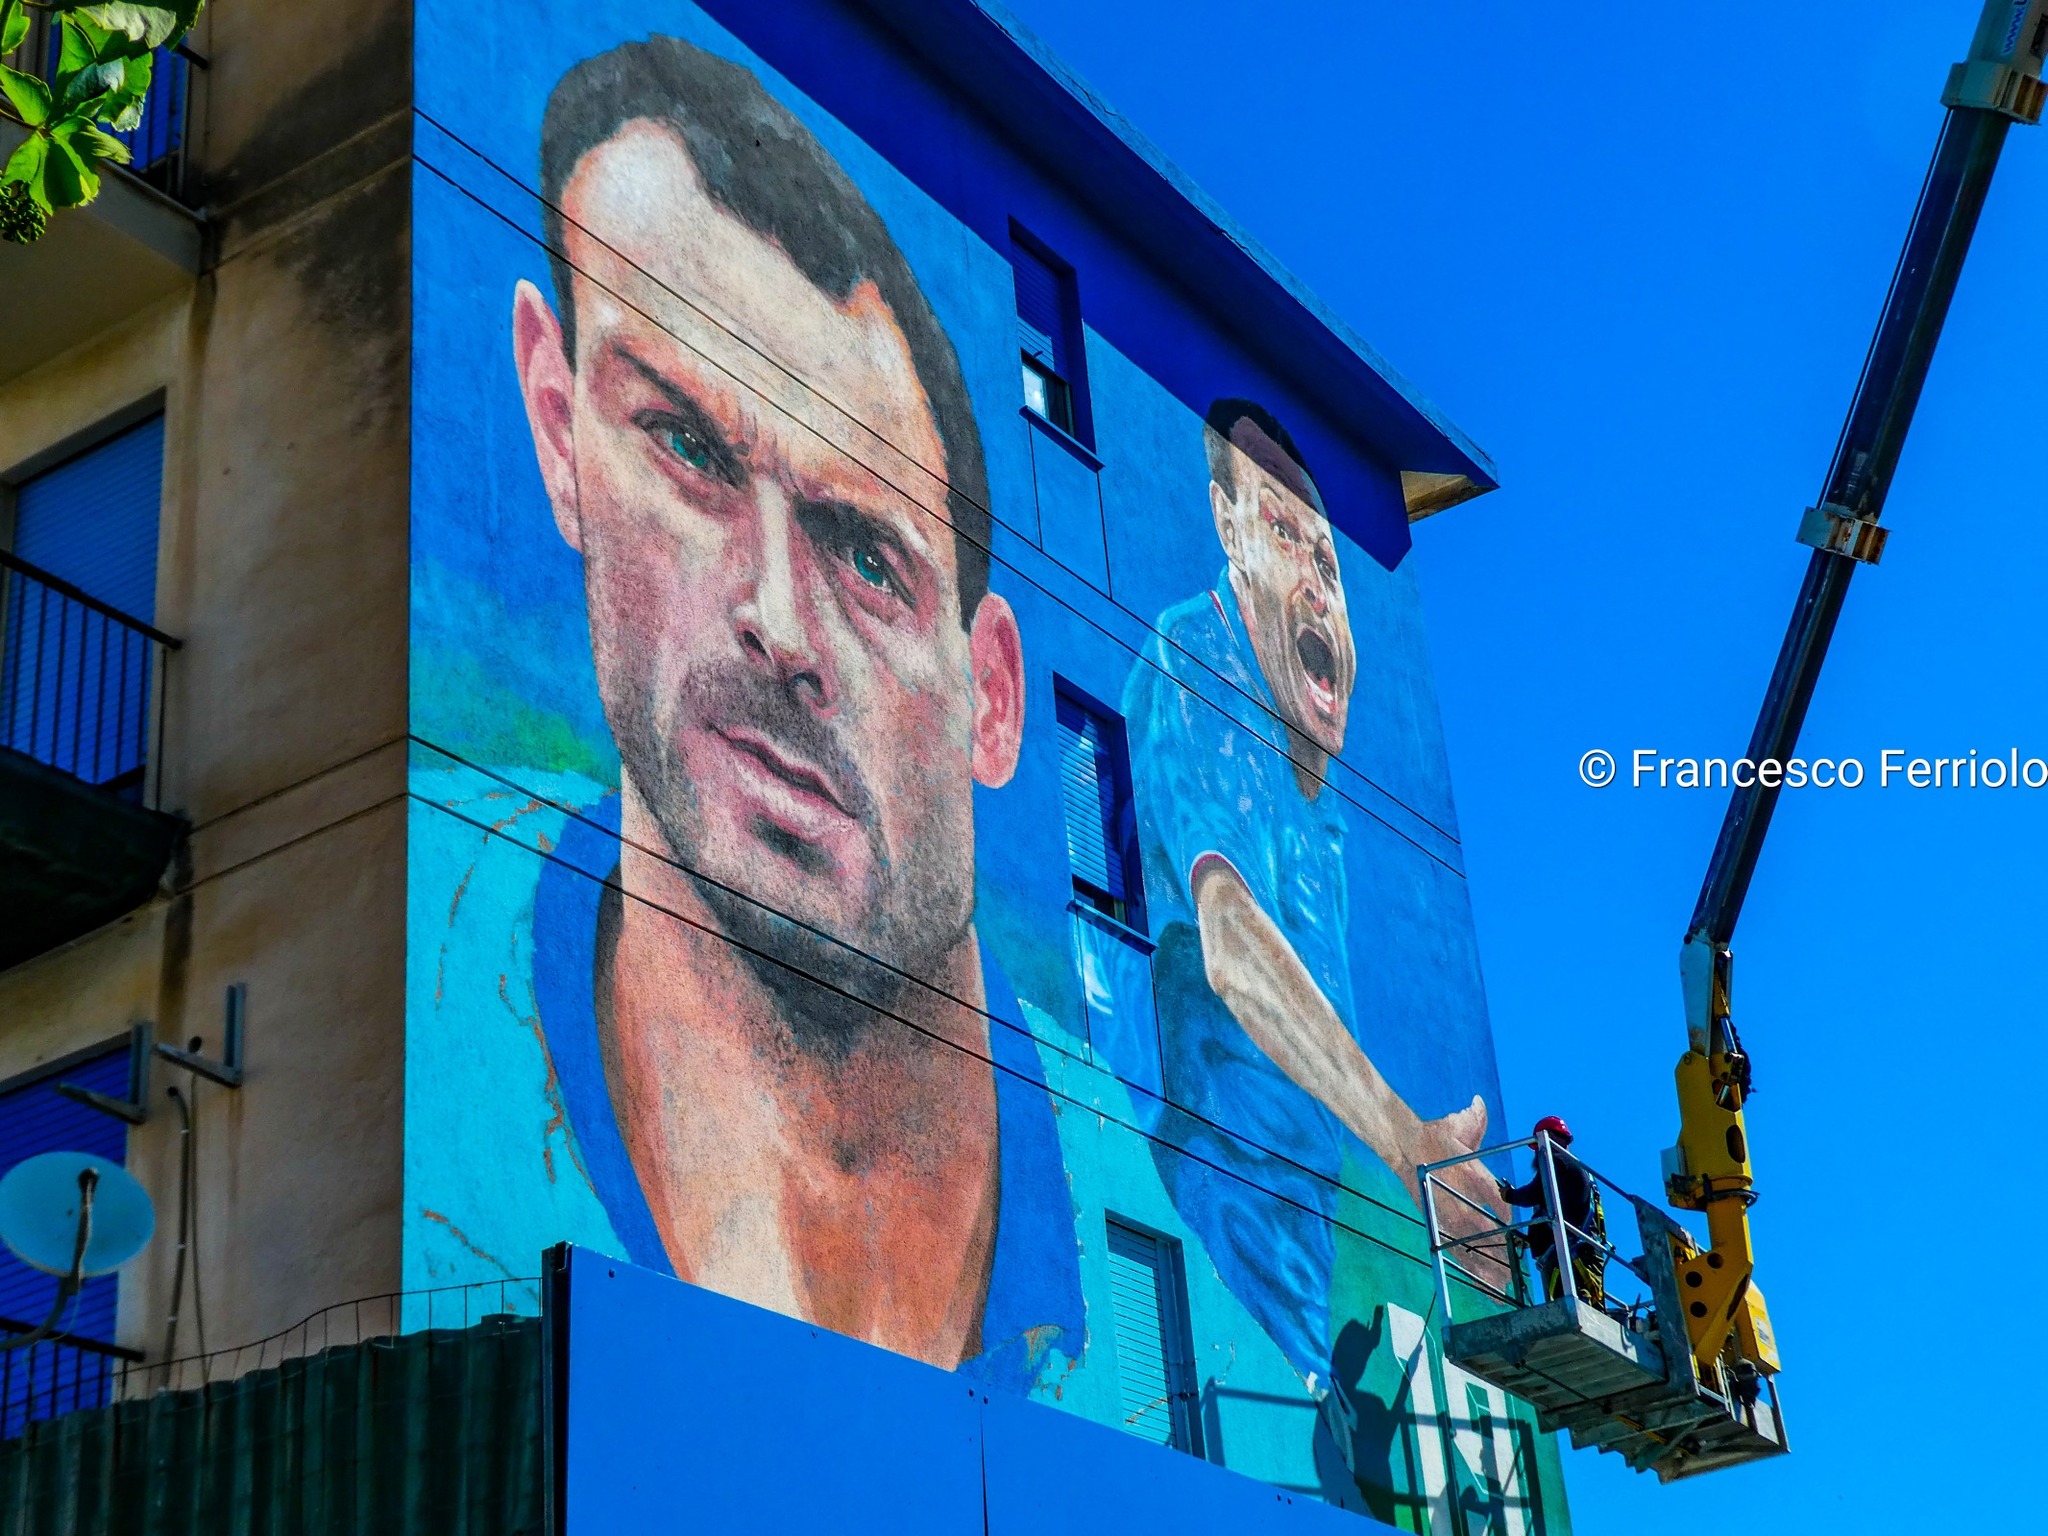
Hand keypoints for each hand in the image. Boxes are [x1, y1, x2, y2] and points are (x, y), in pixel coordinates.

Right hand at [1406, 1095, 1510, 1289]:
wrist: (1401, 1145)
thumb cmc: (1436, 1134)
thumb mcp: (1457, 1123)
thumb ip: (1473, 1118)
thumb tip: (1479, 1103)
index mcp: (1468, 1171)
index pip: (1493, 1197)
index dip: (1507, 1215)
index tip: (1516, 1228)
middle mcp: (1457, 1195)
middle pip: (1481, 1229)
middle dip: (1499, 1250)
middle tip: (1516, 1270)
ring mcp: (1444, 1211)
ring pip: (1467, 1244)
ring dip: (1484, 1265)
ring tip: (1501, 1286)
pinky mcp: (1435, 1220)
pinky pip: (1453, 1247)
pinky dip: (1467, 1267)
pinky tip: (1479, 1282)